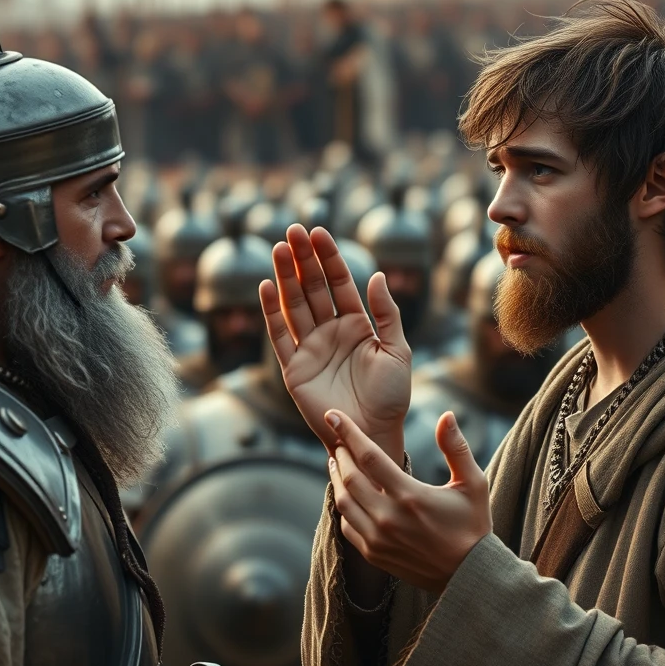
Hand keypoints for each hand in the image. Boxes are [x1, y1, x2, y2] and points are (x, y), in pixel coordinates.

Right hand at [259, 225, 411, 461]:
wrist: (374, 434)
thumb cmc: (391, 397)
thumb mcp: (398, 351)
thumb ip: (387, 314)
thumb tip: (376, 275)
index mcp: (357, 325)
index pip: (339, 282)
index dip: (329, 257)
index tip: (318, 232)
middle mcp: (331, 332)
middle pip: (313, 288)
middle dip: (303, 259)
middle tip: (293, 231)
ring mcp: (310, 348)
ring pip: (294, 305)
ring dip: (285, 277)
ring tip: (278, 249)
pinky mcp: (294, 368)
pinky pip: (280, 336)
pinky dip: (271, 312)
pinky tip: (266, 286)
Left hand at [325, 408, 491, 592]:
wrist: (469, 575)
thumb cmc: (473, 524)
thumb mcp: (473, 483)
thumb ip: (456, 447)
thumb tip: (447, 415)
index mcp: (410, 496)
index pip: (369, 456)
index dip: (348, 433)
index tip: (333, 416)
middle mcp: (389, 518)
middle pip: (350, 478)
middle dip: (340, 456)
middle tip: (339, 443)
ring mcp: (378, 539)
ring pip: (343, 503)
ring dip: (336, 480)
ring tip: (337, 464)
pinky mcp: (374, 554)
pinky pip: (347, 526)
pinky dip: (344, 507)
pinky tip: (348, 496)